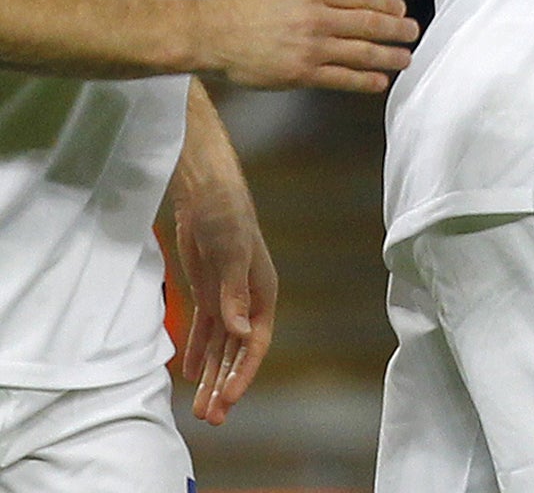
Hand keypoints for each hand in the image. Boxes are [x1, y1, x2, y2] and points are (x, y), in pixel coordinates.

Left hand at [173, 172, 276, 424]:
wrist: (207, 195)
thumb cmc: (228, 219)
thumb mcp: (232, 256)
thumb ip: (234, 295)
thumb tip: (240, 333)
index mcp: (263, 295)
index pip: (255, 345)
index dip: (243, 374)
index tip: (228, 400)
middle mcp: (249, 302)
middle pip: (238, 353)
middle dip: (226, 385)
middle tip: (211, 418)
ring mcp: (228, 298)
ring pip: (221, 347)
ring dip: (212, 375)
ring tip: (200, 409)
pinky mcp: (209, 293)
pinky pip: (205, 331)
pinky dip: (198, 353)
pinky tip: (190, 374)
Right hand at [200, 0, 417, 91]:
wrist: (208, 34)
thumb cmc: (238, 2)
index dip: (385, 2)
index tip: (400, 8)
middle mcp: (316, 17)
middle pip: (368, 23)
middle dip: (395, 29)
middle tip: (412, 32)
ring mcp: (310, 47)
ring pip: (360, 52)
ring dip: (388, 56)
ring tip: (405, 58)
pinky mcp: (300, 73)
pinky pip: (340, 78)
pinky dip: (363, 80)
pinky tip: (379, 82)